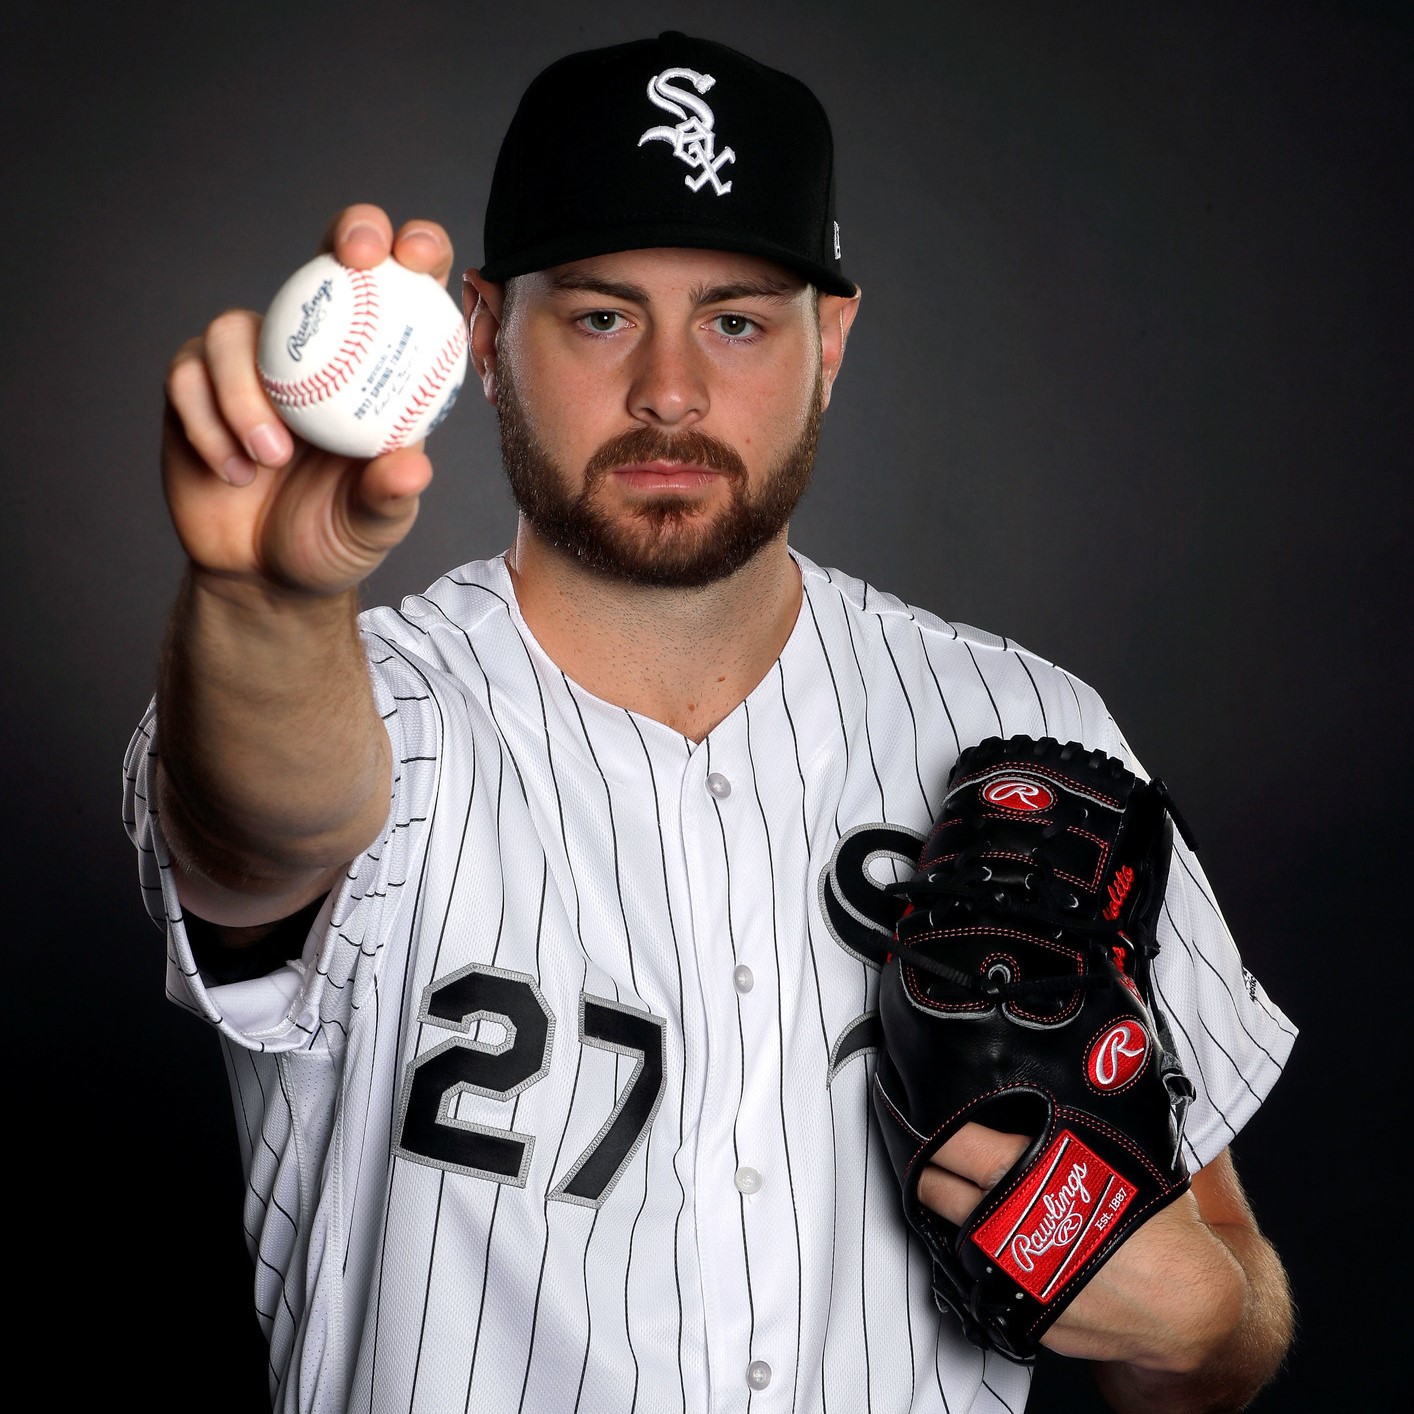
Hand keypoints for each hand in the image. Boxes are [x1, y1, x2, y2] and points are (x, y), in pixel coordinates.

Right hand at [162, 205, 453, 595]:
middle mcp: (319, 350)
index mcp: (376, 371)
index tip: (411, 255)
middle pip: (331, 256)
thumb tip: (412, 466)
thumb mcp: (373, 528)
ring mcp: (253, 362)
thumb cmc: (332, 541)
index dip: (415, 250)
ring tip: (268, 458)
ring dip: (247, 392)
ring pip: (237, 327)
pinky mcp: (195, 384)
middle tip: (349, 258)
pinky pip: (188, 375)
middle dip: (346, 231)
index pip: (407, 292)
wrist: (262, 578)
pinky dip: (207, 423)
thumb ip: (389, 496)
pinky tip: (231, 471)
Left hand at [918, 1126, 1248, 1369]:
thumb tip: (1104, 1065)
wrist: (1186, 1308)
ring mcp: (1009, 1271)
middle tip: (931, 1156)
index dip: (940, 1131)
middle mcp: (1010, 1223)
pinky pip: (978, 1275)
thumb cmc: (1162, 1226)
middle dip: (931, 1170)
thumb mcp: (1127, 1155)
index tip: (933, 1122)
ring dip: (947, 1213)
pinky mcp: (1017, 1309)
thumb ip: (1094, 1120)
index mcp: (1030, 1175)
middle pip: (937, 1188)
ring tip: (949, 1192)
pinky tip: (988, 1238)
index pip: (955, 1143)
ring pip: (949, 1233)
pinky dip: (977, 1254)